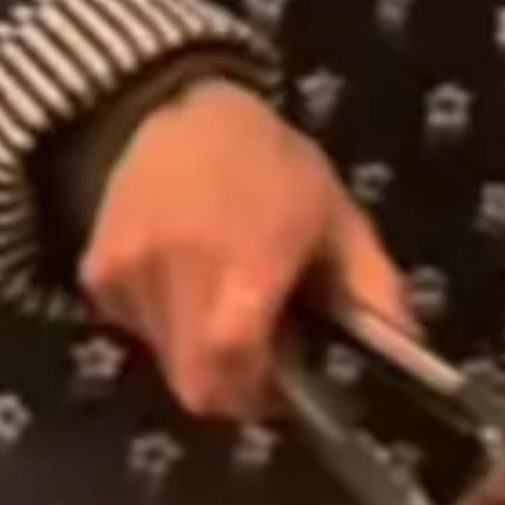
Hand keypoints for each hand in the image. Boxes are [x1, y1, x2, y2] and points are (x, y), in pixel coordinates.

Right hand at [79, 76, 410, 415]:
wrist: (173, 109)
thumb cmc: (271, 164)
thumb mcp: (337, 216)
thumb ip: (372, 288)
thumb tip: (407, 351)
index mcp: (248, 260)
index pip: (235, 360)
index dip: (260, 394)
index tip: (286, 389)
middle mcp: (181, 273)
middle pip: (196, 384)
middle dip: (233, 388)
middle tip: (260, 359)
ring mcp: (130, 276)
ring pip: (167, 362)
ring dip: (200, 354)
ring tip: (222, 300)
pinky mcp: (97, 277)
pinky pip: (138, 331)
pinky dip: (166, 325)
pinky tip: (186, 278)